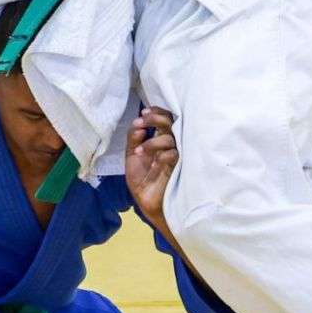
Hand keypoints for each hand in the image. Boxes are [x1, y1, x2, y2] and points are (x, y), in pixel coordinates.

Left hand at [125, 106, 178, 221]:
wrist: (146, 200)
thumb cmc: (142, 178)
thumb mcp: (132, 155)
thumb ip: (133, 138)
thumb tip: (138, 123)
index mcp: (160, 138)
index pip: (164, 118)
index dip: (156, 112)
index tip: (144, 113)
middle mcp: (170, 143)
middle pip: (171, 122)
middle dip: (156, 119)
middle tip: (144, 121)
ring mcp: (176, 154)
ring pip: (171, 138)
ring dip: (153, 142)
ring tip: (139, 151)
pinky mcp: (179, 167)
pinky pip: (173, 154)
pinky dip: (161, 155)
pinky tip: (151, 162)